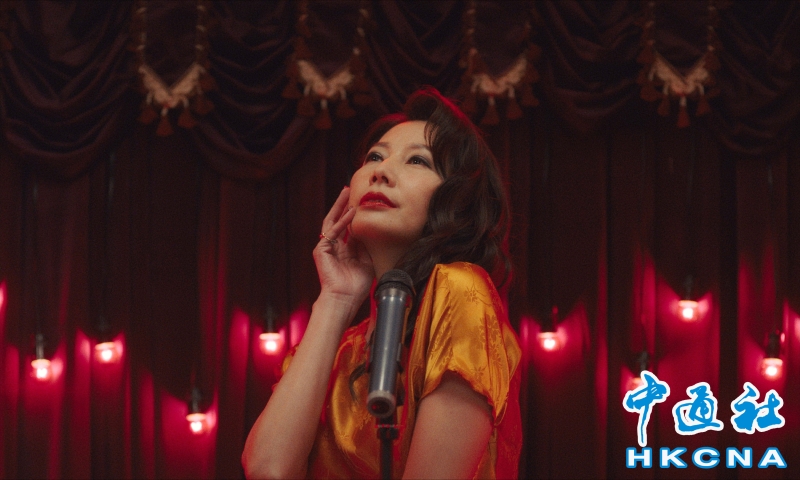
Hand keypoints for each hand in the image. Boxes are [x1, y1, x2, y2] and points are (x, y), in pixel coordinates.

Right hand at [313, 187, 373, 309]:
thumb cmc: (356, 286)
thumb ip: (365, 245)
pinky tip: (351, 212)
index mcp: (344, 250)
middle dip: (343, 205)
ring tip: (346, 193)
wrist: (345, 299)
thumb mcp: (366, 261)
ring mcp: (326, 247)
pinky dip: (342, 221)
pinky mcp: (321, 250)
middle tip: (350, 190)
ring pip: (332, 221)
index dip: (354, 214)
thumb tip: (367, 230)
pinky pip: (333, 231)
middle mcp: (334, 246)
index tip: (361, 201)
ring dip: (339, 206)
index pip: (348, 227)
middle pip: (338, 220)